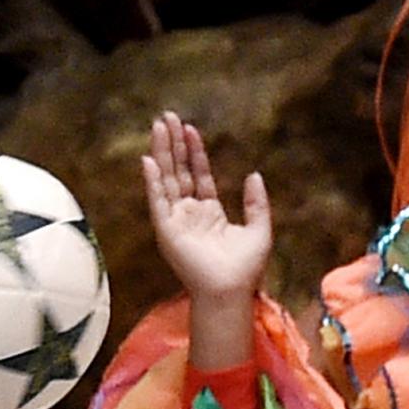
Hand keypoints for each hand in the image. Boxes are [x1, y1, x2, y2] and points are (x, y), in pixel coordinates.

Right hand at [146, 106, 270, 300]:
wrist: (231, 292)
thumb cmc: (245, 269)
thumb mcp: (259, 229)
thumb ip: (256, 202)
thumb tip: (254, 174)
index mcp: (209, 212)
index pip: (199, 175)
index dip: (194, 152)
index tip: (190, 128)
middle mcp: (189, 213)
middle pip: (178, 171)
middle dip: (173, 144)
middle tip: (166, 117)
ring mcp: (176, 220)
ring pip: (166, 180)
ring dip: (161, 153)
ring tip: (158, 127)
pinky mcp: (166, 230)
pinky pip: (157, 201)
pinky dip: (153, 181)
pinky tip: (149, 160)